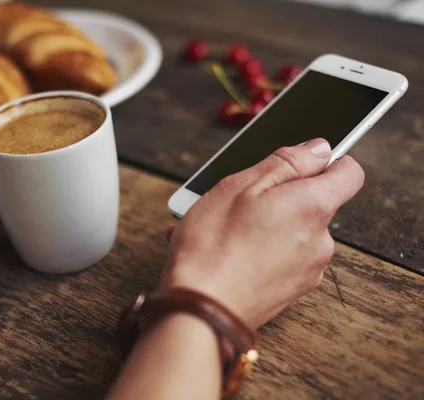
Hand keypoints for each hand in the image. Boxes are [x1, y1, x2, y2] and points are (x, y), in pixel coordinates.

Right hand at [160, 139, 363, 328]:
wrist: (200, 311)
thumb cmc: (213, 246)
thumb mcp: (240, 186)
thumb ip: (287, 163)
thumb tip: (320, 149)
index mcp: (313, 207)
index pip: (349, 173)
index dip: (326, 163)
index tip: (298, 165)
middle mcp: (321, 241)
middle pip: (313, 204)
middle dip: (279, 197)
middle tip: (237, 202)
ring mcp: (308, 270)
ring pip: (291, 232)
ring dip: (262, 225)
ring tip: (218, 231)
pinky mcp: (292, 291)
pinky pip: (280, 259)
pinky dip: (257, 250)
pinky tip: (223, 252)